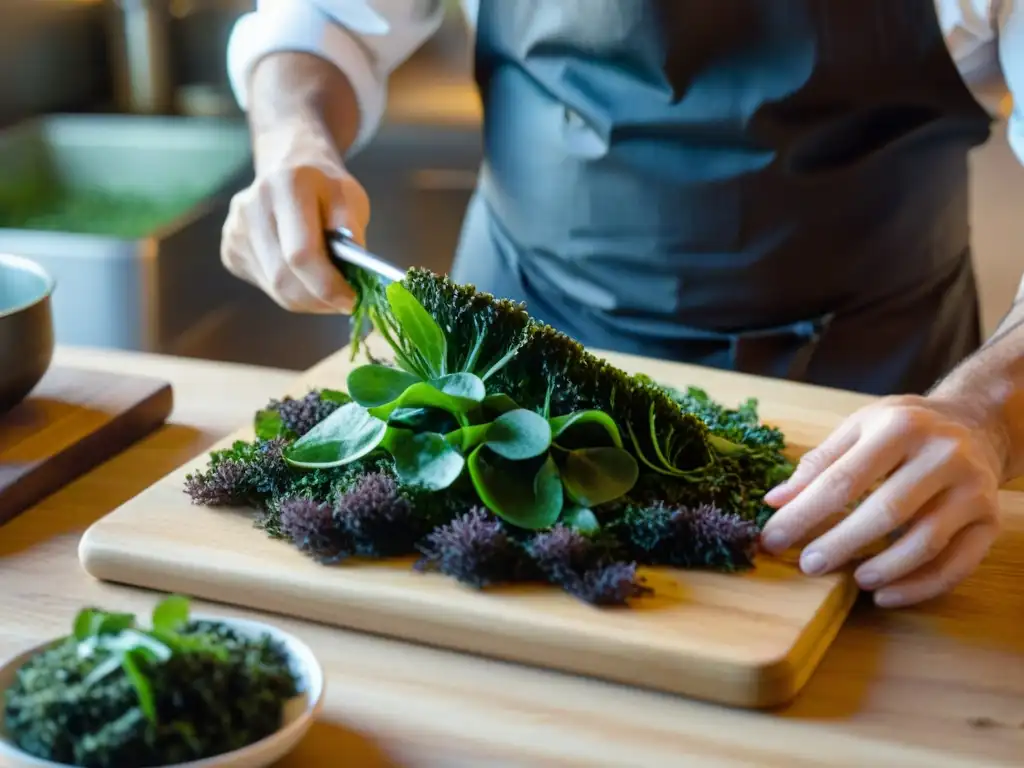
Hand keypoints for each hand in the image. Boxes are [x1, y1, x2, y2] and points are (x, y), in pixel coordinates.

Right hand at [220, 120, 369, 312]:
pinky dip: (291, 292)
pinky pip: (265, 285)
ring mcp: (235, 230)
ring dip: (307, 300)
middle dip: (318, 300)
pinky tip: (304, 276)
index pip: (301, 254)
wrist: (288, 167)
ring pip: (274, 288)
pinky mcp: (230, 249)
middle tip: (343, 303)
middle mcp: (252, 207)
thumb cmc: (325, 186)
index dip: (327, 285)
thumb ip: (352, 230)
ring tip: (328, 290)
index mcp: (287, 186)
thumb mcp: (350, 197)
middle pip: (283, 277)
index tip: (352, 300)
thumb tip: (354, 272)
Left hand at [759, 394, 1004, 607]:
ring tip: (852, 579)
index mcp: (900, 428)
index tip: (773, 539)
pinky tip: (886, 594)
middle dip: (840, 543)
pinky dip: (920, 587)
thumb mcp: (859, 428)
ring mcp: (972, 489)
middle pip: (886, 512)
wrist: (976, 424)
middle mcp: (942, 456)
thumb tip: (775, 501)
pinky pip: (957, 564)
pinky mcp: (990, 520)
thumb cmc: (904, 429)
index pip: (844, 479)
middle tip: (808, 565)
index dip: (804, 514)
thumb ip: (819, 464)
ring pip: (925, 542)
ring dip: (884, 568)